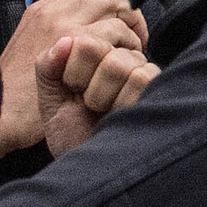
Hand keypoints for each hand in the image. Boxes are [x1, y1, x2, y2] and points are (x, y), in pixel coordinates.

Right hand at [0, 0, 147, 158]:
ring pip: (113, 4)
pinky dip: (127, 42)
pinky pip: (113, 30)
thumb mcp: (34, 50)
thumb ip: (59, 34)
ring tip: (130, 51)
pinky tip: (123, 61)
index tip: (119, 24)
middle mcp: (53, 11)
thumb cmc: (20, 90)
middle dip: (127, 12)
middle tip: (134, 37)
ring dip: (129, 27)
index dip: (111, 2)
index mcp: (43, 9)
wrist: (3, 111)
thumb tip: (87, 26)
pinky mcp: (73, 45)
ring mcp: (63, 25)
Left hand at [37, 33, 156, 158]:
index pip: (82, 37)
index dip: (71, 68)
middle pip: (96, 46)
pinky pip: (139, 77)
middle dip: (83, 81)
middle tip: (88, 103)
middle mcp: (120, 58)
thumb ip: (48, 65)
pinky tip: (121, 115)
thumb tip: (64, 42)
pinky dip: (122, 102)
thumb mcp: (50, 97)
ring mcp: (142, 71)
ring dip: (102, 95)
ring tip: (104, 111)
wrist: (89, 169)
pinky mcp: (158, 88)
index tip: (73, 90)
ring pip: (117, 62)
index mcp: (95, 55)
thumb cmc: (73, 136)